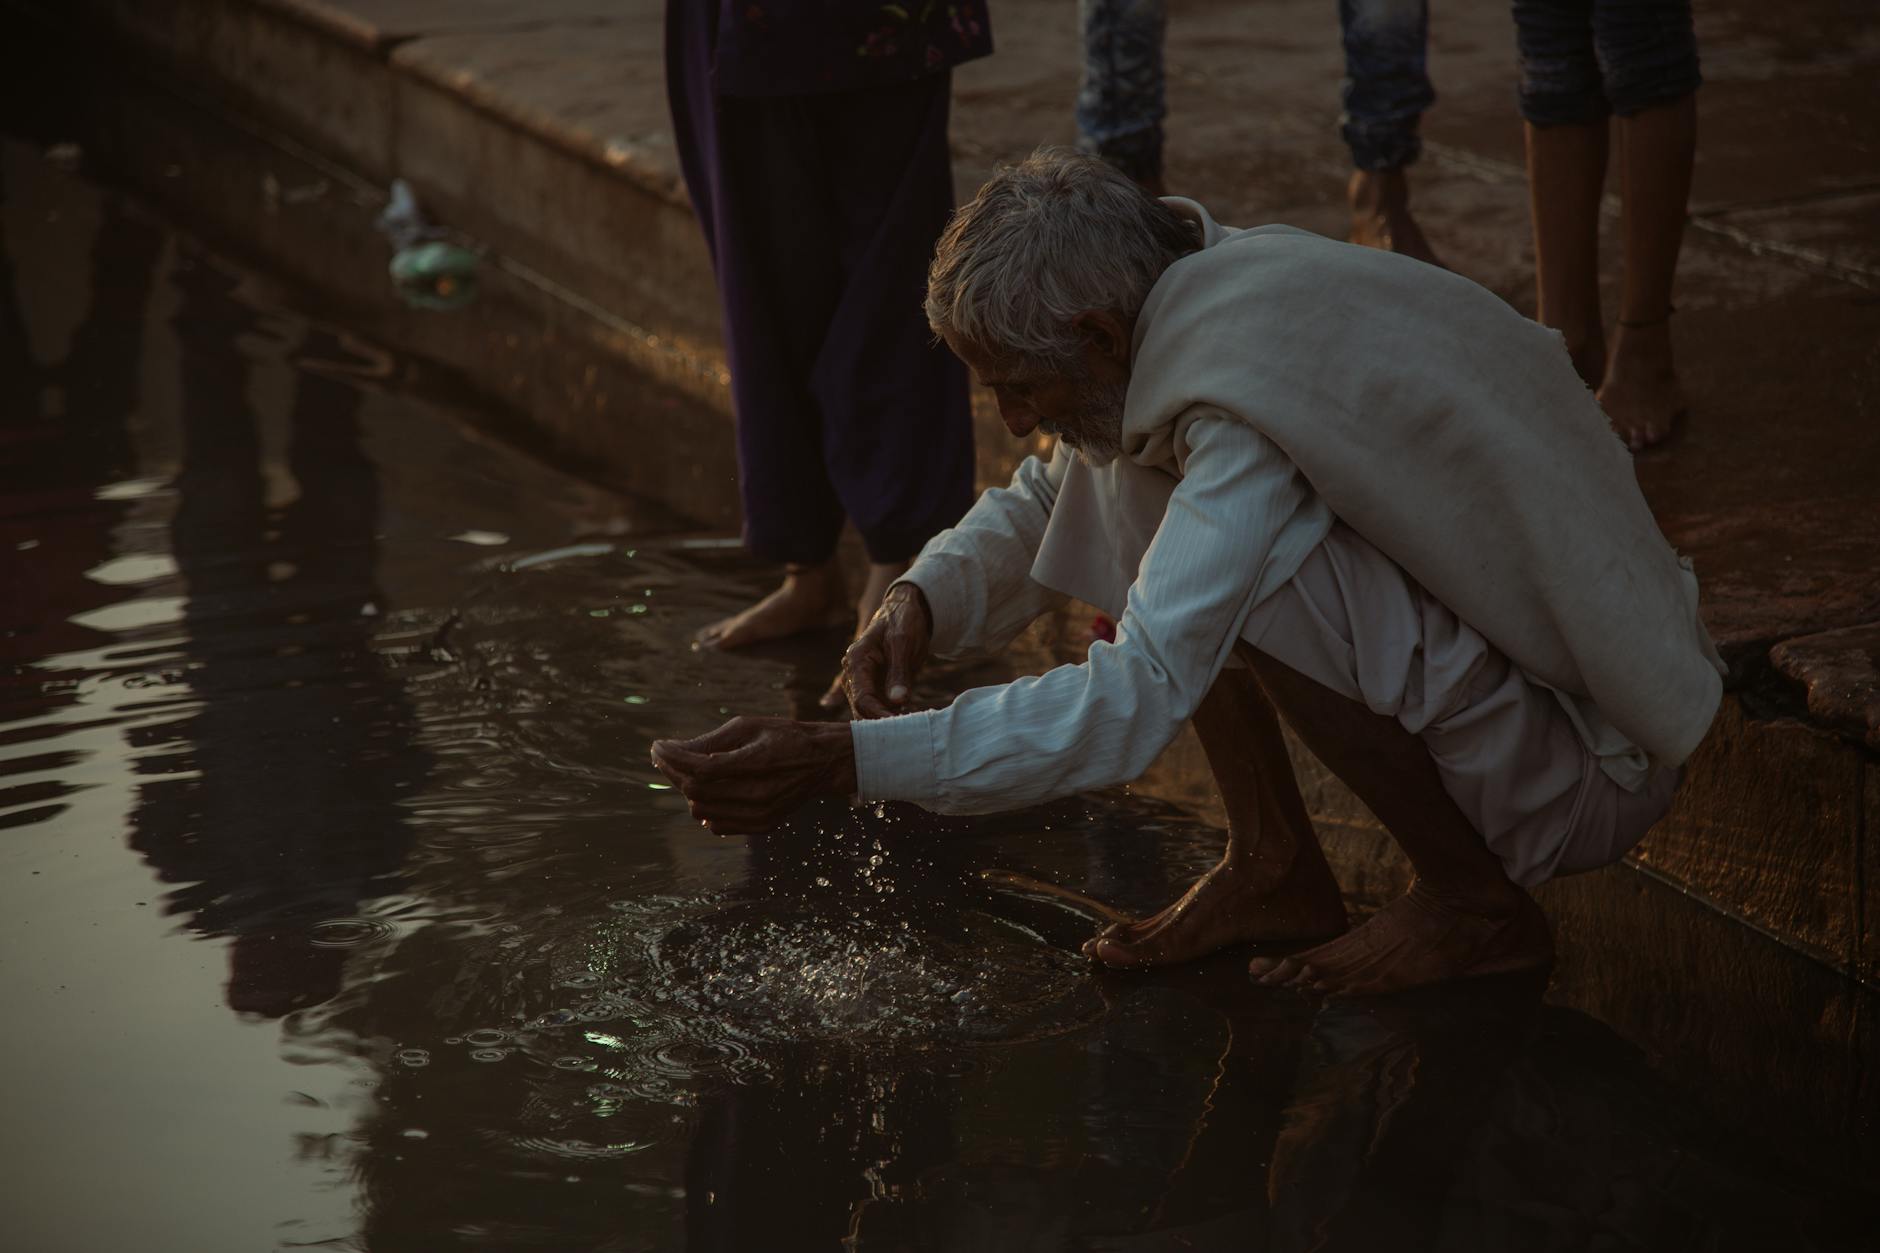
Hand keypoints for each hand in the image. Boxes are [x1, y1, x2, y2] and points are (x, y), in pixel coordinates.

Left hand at [650, 716, 856, 834]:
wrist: (823, 762)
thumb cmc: (784, 736)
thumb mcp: (749, 726)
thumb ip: (710, 741)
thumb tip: (671, 751)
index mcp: (758, 762)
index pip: (700, 768)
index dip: (672, 758)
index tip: (657, 746)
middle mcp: (760, 793)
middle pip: (696, 791)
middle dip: (673, 772)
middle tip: (664, 756)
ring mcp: (761, 814)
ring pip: (702, 810)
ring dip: (686, 790)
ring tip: (686, 771)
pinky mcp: (761, 826)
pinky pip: (717, 825)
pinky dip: (704, 808)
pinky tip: (708, 790)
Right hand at [842, 582, 932, 719]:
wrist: (907, 610)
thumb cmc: (902, 621)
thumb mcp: (903, 642)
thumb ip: (899, 671)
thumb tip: (897, 701)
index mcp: (856, 661)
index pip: (861, 698)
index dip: (878, 715)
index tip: (898, 725)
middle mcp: (854, 674)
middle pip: (862, 708)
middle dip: (882, 721)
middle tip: (907, 731)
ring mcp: (864, 681)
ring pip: (870, 711)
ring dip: (888, 720)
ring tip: (911, 726)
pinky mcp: (876, 686)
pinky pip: (880, 707)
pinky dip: (893, 714)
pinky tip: (911, 719)